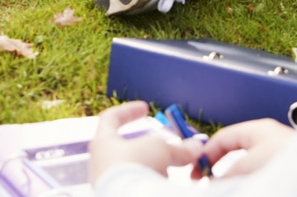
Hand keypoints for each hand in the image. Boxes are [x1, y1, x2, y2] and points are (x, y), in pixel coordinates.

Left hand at [88, 102, 204, 183]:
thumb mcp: (160, 150)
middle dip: (148, 146)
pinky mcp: (118, 195)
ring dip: (151, 167)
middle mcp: (100, 163)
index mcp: (102, 142)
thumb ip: (177, 148)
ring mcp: (107, 182)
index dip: (129, 110)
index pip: (110, 118)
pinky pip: (134, 185)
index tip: (146, 108)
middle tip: (165, 147)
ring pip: (131, 169)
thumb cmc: (136, 167)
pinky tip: (162, 185)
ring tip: (168, 169)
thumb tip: (195, 149)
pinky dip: (149, 182)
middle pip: (124, 147)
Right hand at [198, 119, 295, 177]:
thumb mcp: (250, 164)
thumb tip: (214, 179)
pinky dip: (248, 179)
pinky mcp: (286, 167)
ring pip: (247, 164)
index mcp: (258, 130)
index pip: (223, 137)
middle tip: (206, 181)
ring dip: (234, 176)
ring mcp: (278, 154)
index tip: (195, 170)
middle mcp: (268, 139)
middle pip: (234, 150)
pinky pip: (259, 172)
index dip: (206, 153)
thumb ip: (228, 171)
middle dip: (218, 165)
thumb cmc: (292, 161)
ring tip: (225, 186)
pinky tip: (245, 186)